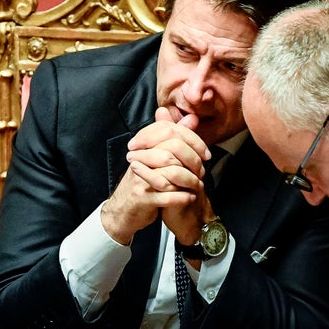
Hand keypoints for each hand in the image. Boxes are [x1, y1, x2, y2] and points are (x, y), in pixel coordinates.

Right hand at [101, 108, 210, 244]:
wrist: (122, 210)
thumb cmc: (143, 181)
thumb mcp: (157, 157)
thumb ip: (174, 137)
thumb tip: (192, 118)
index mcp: (143, 147)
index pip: (169, 133)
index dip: (192, 141)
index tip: (206, 154)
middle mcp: (139, 160)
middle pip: (170, 153)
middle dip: (192, 162)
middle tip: (202, 171)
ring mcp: (140, 180)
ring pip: (171, 174)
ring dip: (190, 180)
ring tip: (199, 184)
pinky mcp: (142, 199)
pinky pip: (167, 197)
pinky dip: (182, 197)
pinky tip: (191, 197)